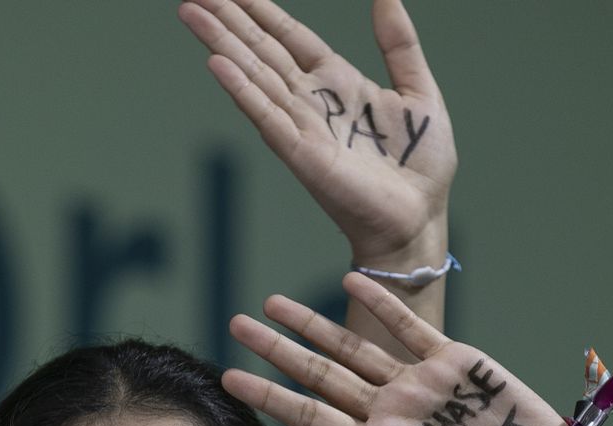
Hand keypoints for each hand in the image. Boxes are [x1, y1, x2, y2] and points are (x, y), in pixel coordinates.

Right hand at [179, 0, 455, 266]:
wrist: (419, 218)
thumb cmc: (420, 166)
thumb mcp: (419, 91)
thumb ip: (399, 43)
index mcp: (337, 82)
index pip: (288, 37)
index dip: (260, 10)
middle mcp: (311, 101)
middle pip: (260, 49)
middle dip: (227, 20)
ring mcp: (302, 127)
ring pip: (254, 75)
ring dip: (222, 43)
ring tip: (192, 14)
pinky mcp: (302, 154)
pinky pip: (266, 116)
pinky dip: (242, 90)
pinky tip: (217, 63)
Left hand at [223, 273, 566, 425]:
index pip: (310, 417)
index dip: (270, 396)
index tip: (230, 378)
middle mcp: (387, 412)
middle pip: (320, 375)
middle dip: (277, 350)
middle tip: (237, 323)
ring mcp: (415, 384)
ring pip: (353, 347)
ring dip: (313, 324)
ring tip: (272, 301)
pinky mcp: (451, 361)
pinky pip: (408, 326)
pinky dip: (380, 303)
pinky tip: (349, 280)